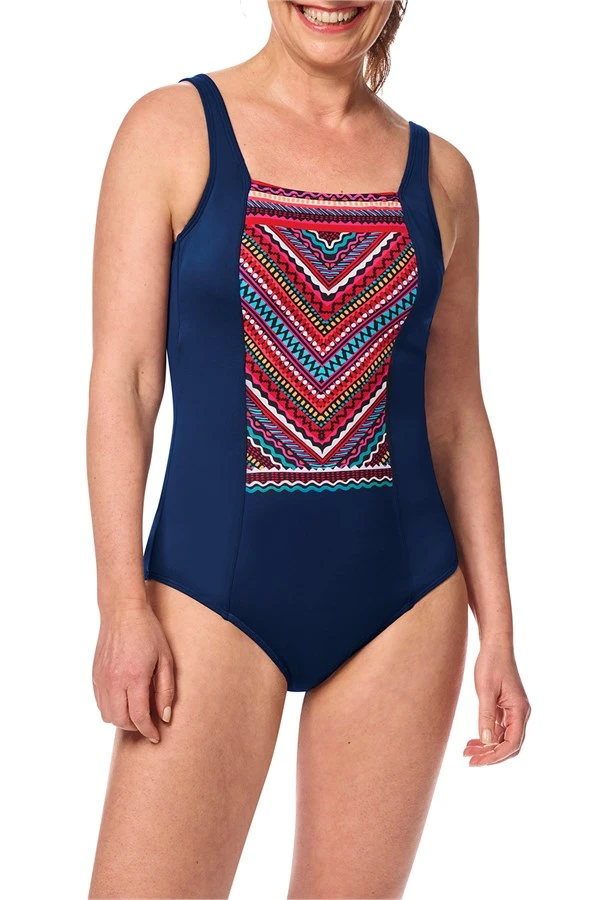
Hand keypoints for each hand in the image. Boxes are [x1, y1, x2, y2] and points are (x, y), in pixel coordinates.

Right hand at [92, 602, 174, 742]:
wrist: (122, 611)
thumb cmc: (148, 632)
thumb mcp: (165, 659)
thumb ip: (166, 690)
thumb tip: (164, 717)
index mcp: (134, 677)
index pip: (139, 717)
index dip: (149, 731)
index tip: (156, 737)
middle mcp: (114, 681)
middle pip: (121, 721)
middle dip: (136, 728)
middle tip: (148, 723)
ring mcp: (101, 679)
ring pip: (107, 715)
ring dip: (122, 720)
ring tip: (137, 712)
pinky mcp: (94, 676)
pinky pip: (100, 703)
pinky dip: (112, 709)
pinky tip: (124, 701)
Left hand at [464, 639, 530, 765]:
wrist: (494, 645)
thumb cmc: (491, 663)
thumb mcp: (485, 690)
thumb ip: (486, 716)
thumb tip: (487, 741)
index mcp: (520, 710)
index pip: (512, 743)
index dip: (495, 756)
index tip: (477, 762)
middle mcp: (520, 713)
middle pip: (509, 745)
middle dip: (490, 755)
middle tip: (470, 760)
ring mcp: (514, 711)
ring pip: (503, 738)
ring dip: (487, 747)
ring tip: (467, 752)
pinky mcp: (506, 707)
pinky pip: (499, 729)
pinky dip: (487, 736)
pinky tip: (473, 741)